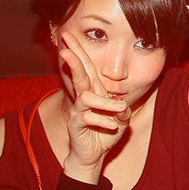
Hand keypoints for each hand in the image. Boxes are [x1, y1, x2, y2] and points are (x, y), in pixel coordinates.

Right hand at [59, 32, 130, 182]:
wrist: (94, 155)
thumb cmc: (106, 133)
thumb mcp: (122, 120)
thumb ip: (123, 111)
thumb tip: (122, 107)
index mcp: (95, 91)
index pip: (88, 68)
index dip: (80, 52)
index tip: (70, 35)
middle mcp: (85, 97)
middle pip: (79, 74)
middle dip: (74, 59)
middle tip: (65, 47)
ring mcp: (79, 110)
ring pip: (87, 97)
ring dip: (105, 102)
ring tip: (120, 108)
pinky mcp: (76, 124)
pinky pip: (88, 117)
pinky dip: (103, 120)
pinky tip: (113, 125)